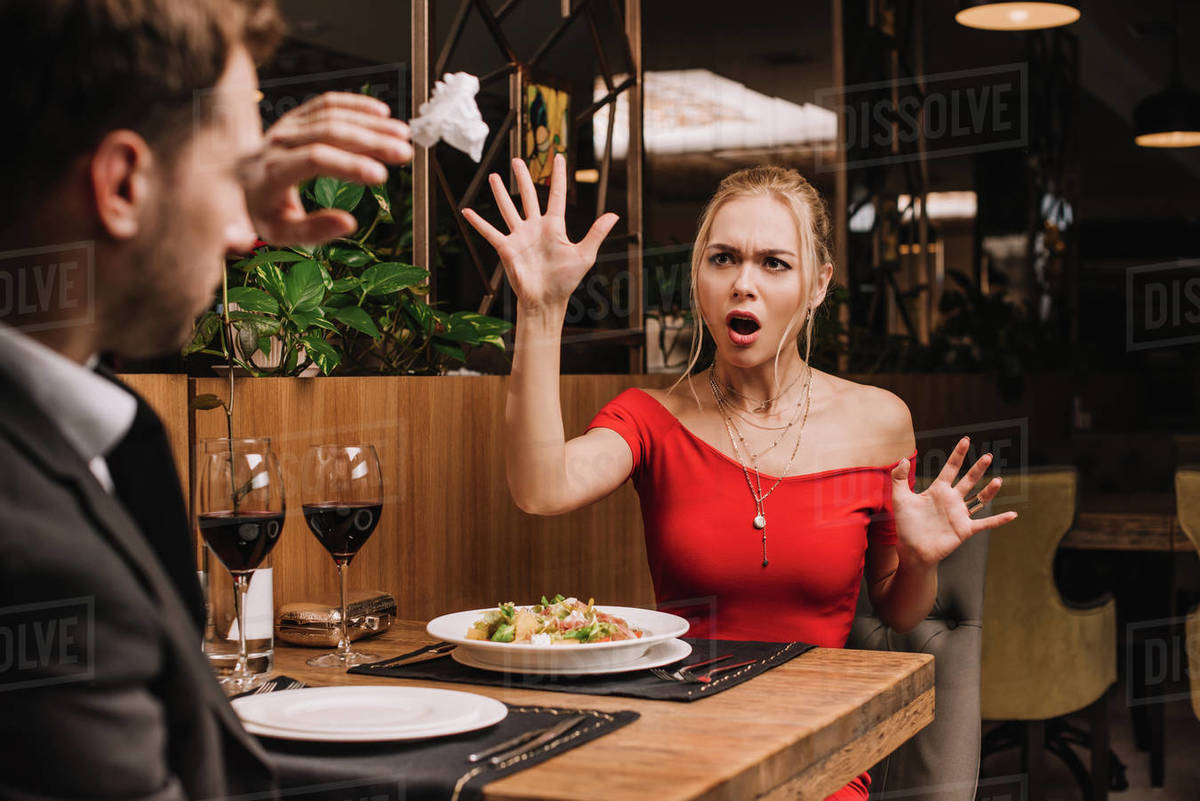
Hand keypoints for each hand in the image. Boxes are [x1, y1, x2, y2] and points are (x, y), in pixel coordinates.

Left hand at [241, 92, 412, 244]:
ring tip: (402, 134)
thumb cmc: (262, 209)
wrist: (235, 180)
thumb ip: (313, 231)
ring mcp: (286, 125)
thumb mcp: (280, 232)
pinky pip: (327, 103)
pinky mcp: (295, 116)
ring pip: (332, 115)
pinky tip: (382, 113)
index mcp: (272, 172)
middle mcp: (278, 142)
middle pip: (329, 132)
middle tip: (403, 152)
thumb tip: (349, 223)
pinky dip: (356, 105)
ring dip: (370, 123)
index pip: (315, 160)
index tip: (381, 176)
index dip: (349, 165)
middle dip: (370, 141)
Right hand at [461, 154, 617, 311]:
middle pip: (529, 196)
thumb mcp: (585, 254)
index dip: (558, 176)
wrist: (547, 300)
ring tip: (493, 175)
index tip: (558, 157)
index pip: (557, 195)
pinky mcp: (506, 248)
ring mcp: (520, 237)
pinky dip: (478, 222)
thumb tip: (614, 214)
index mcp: (555, 227)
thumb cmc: (566, 280)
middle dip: (523, 177)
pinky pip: (490, 232)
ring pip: (508, 209)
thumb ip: (596, 233)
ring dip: (500, 193)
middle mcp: (535, 228)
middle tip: (518, 160)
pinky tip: (466, 211)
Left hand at [890, 437, 1017, 567]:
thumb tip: (903, 458)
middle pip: (968, 480)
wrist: (912, 550)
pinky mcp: (964, 529)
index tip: (966, 440)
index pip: (951, 468)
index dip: (958, 455)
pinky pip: (985, 523)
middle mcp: (952, 500)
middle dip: (978, 468)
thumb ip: (899, 478)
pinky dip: (998, 520)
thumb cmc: (906, 525)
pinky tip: (1013, 515)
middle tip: (988, 456)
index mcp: (938, 490)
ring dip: (989, 490)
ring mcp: (959, 514)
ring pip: (979, 499)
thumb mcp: (899, 499)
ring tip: (997, 480)